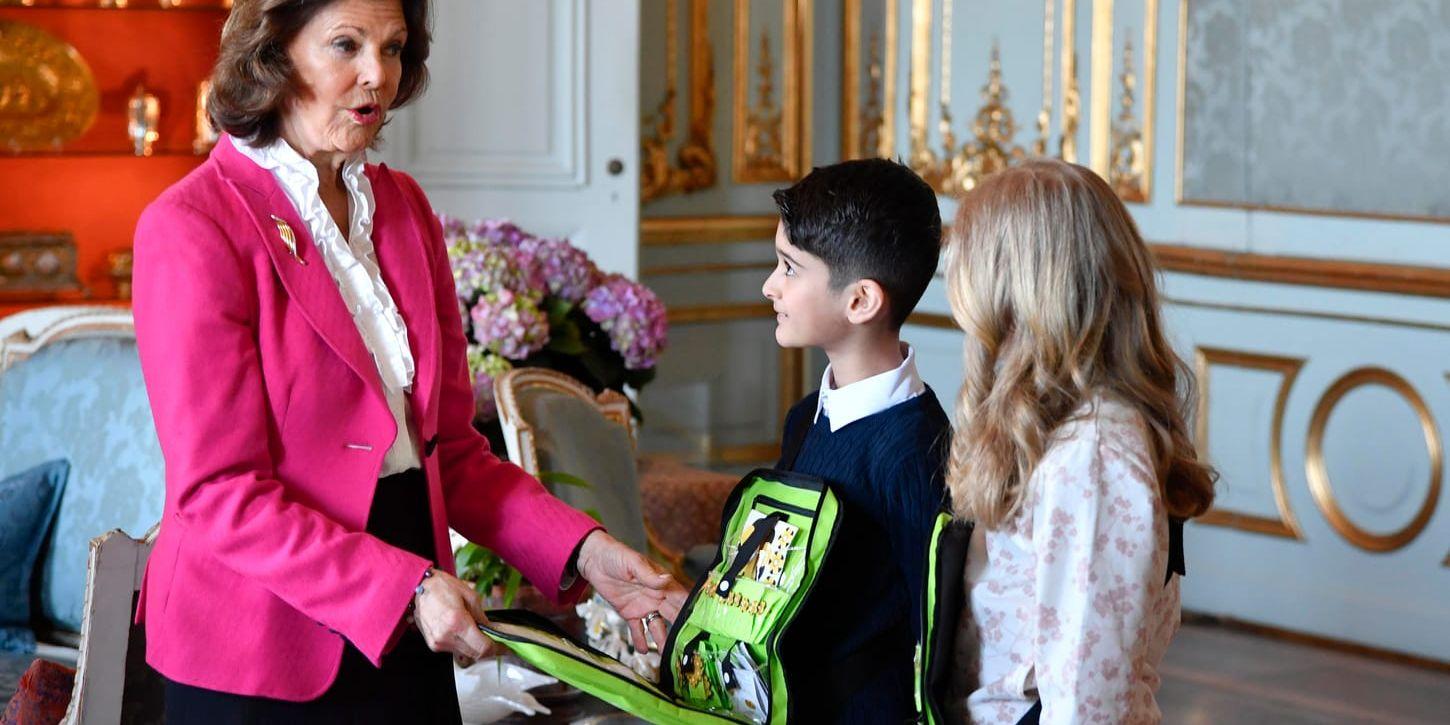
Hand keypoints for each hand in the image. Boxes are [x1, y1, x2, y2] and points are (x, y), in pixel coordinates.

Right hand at [413, 568, 495, 665]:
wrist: (417, 588)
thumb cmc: (443, 587)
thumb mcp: (469, 595)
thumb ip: (482, 616)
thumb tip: (492, 630)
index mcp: (457, 623)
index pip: (483, 648)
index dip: (497, 649)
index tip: (506, 647)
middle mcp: (446, 637)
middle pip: (475, 654)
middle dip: (488, 649)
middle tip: (496, 641)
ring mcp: (438, 643)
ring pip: (465, 653)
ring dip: (475, 647)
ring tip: (479, 632)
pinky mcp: (433, 644)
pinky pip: (454, 650)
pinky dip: (463, 644)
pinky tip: (463, 632)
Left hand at [576, 530, 687, 651]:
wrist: (594, 560)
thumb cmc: (616, 555)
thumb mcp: (633, 563)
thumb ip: (649, 575)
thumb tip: (666, 580)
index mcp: (662, 583)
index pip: (681, 598)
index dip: (691, 609)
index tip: (701, 624)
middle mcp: (656, 596)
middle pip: (673, 615)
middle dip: (680, 629)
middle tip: (688, 645)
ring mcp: (644, 606)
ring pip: (657, 626)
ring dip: (662, 639)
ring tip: (666, 654)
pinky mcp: (630, 613)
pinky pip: (637, 629)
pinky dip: (640, 639)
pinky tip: (643, 650)